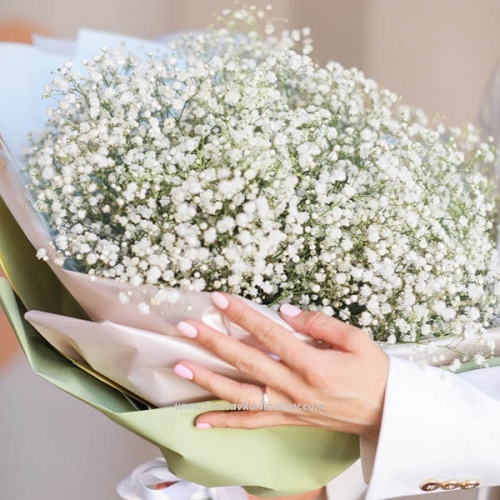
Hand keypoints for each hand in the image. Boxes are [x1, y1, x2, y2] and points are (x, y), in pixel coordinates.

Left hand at [174, 292, 388, 440]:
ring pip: (240, 394)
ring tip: (181, 365)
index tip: (218, 300)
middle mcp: (294, 387)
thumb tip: (284, 312)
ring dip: (208, 379)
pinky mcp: (288, 419)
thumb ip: (319, 323)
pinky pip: (252, 423)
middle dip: (213, 342)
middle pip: (246, 361)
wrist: (385, 413)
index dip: (241, 315)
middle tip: (187, 327)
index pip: (267, 333)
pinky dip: (225, 422)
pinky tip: (200, 421)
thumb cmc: (373, 372)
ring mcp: (288, 406)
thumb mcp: (355, 339)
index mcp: (311, 363)